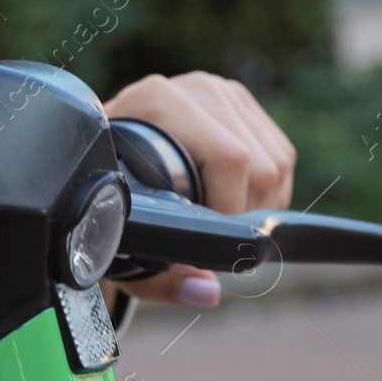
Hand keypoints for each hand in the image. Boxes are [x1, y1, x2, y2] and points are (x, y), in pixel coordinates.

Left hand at [101, 71, 297, 308]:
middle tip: (215, 237)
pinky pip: (282, 154)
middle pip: (260, 164)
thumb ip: (159, 277)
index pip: (229, 158)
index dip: (229, 211)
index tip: (210, 242)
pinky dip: (269, 190)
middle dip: (246, 214)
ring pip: (278, 162)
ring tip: (218, 219)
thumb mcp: (122, 241)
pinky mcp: (241, 102)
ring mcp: (221, 90)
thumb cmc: (105, 198)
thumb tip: (208, 292)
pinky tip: (234, 202)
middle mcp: (194, 89)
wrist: (99, 159)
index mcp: (157, 102)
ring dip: (261, 204)